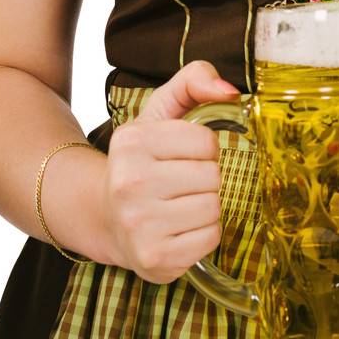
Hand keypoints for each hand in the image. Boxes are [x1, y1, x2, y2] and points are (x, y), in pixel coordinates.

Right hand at [103, 60, 229, 283]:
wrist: (106, 217)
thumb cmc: (142, 163)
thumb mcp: (159, 114)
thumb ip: (193, 81)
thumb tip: (231, 90)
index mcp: (131, 142)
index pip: (205, 141)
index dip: (202, 149)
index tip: (182, 156)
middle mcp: (129, 182)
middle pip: (212, 176)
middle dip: (204, 179)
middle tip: (180, 184)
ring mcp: (139, 223)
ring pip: (213, 208)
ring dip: (205, 207)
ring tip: (179, 206)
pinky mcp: (154, 257)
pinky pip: (210, 239)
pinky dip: (202, 235)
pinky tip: (179, 229)